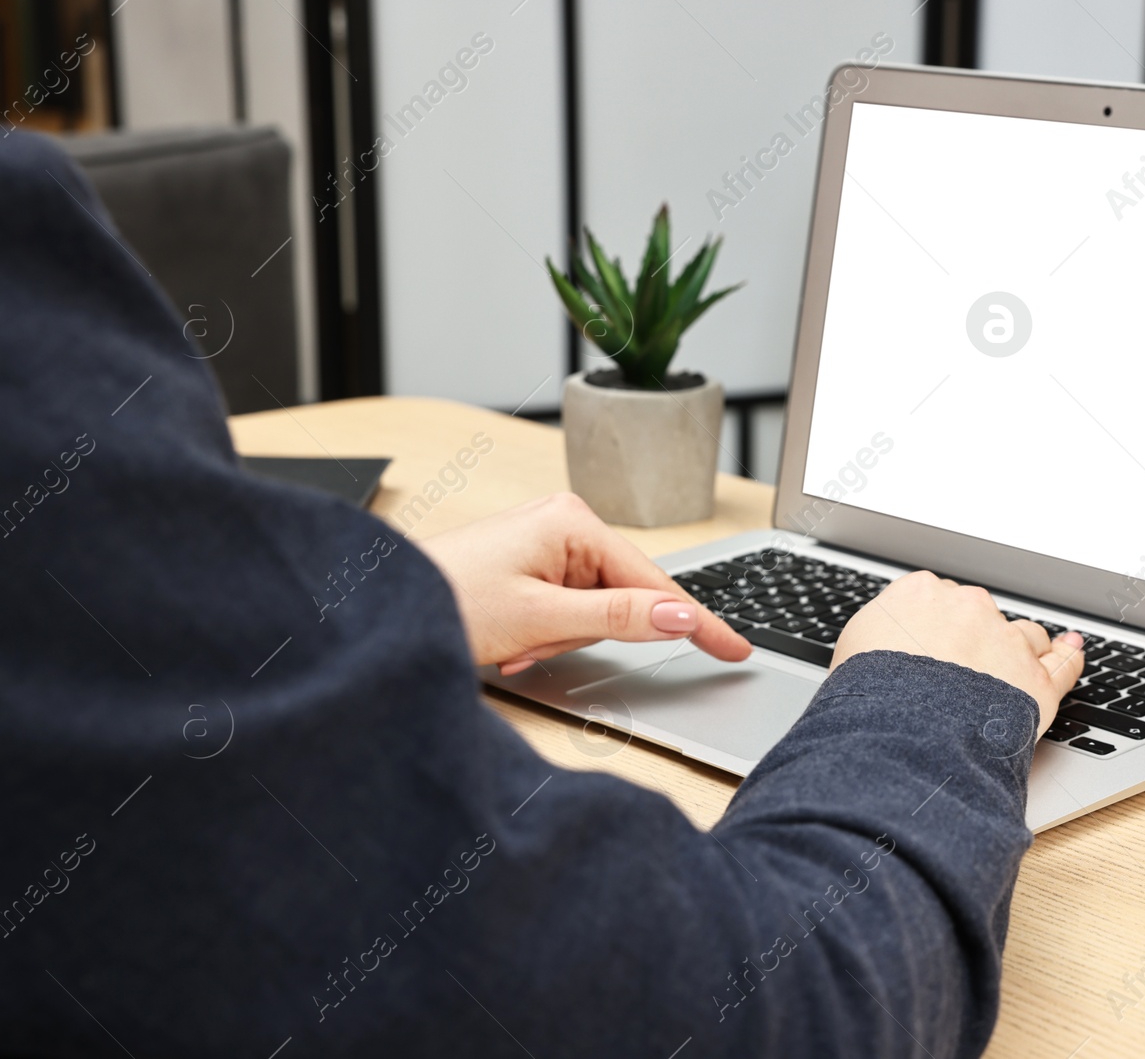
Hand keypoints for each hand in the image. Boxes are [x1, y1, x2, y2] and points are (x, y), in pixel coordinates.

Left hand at [415, 492, 751, 674]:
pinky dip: (542, 634)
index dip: (697, 622)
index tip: (735, 650)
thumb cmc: (448, 599)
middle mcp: (565, 522)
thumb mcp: (542, 617)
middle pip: (621, 599)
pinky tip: (509, 640)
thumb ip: (619, 616)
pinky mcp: (530, 562)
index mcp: (574, 522)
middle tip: (533, 645)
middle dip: (582, 634)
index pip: (656, 582)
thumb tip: (681, 615)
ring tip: (512, 642)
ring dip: (556, 638)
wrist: (380, 604)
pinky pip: (563, 609)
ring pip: (591, 611)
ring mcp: (547, 542)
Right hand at [831, 571, 1083, 737]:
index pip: (937, 597)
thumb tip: (879, 644)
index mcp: (920, 593)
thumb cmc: (869, 695)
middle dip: (974, 637)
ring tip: (1010, 670)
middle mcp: (968, 608)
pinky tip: (1070, 649)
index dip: (936, 625)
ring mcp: (1005, 641)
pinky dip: (1068, 656)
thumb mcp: (853, 651)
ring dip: (1019, 649)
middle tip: (960, 671)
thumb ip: (877, 636)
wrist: (902, 730)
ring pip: (1023, 635)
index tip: (933, 643)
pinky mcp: (1035, 680)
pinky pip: (1062, 663)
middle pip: (980, 614)